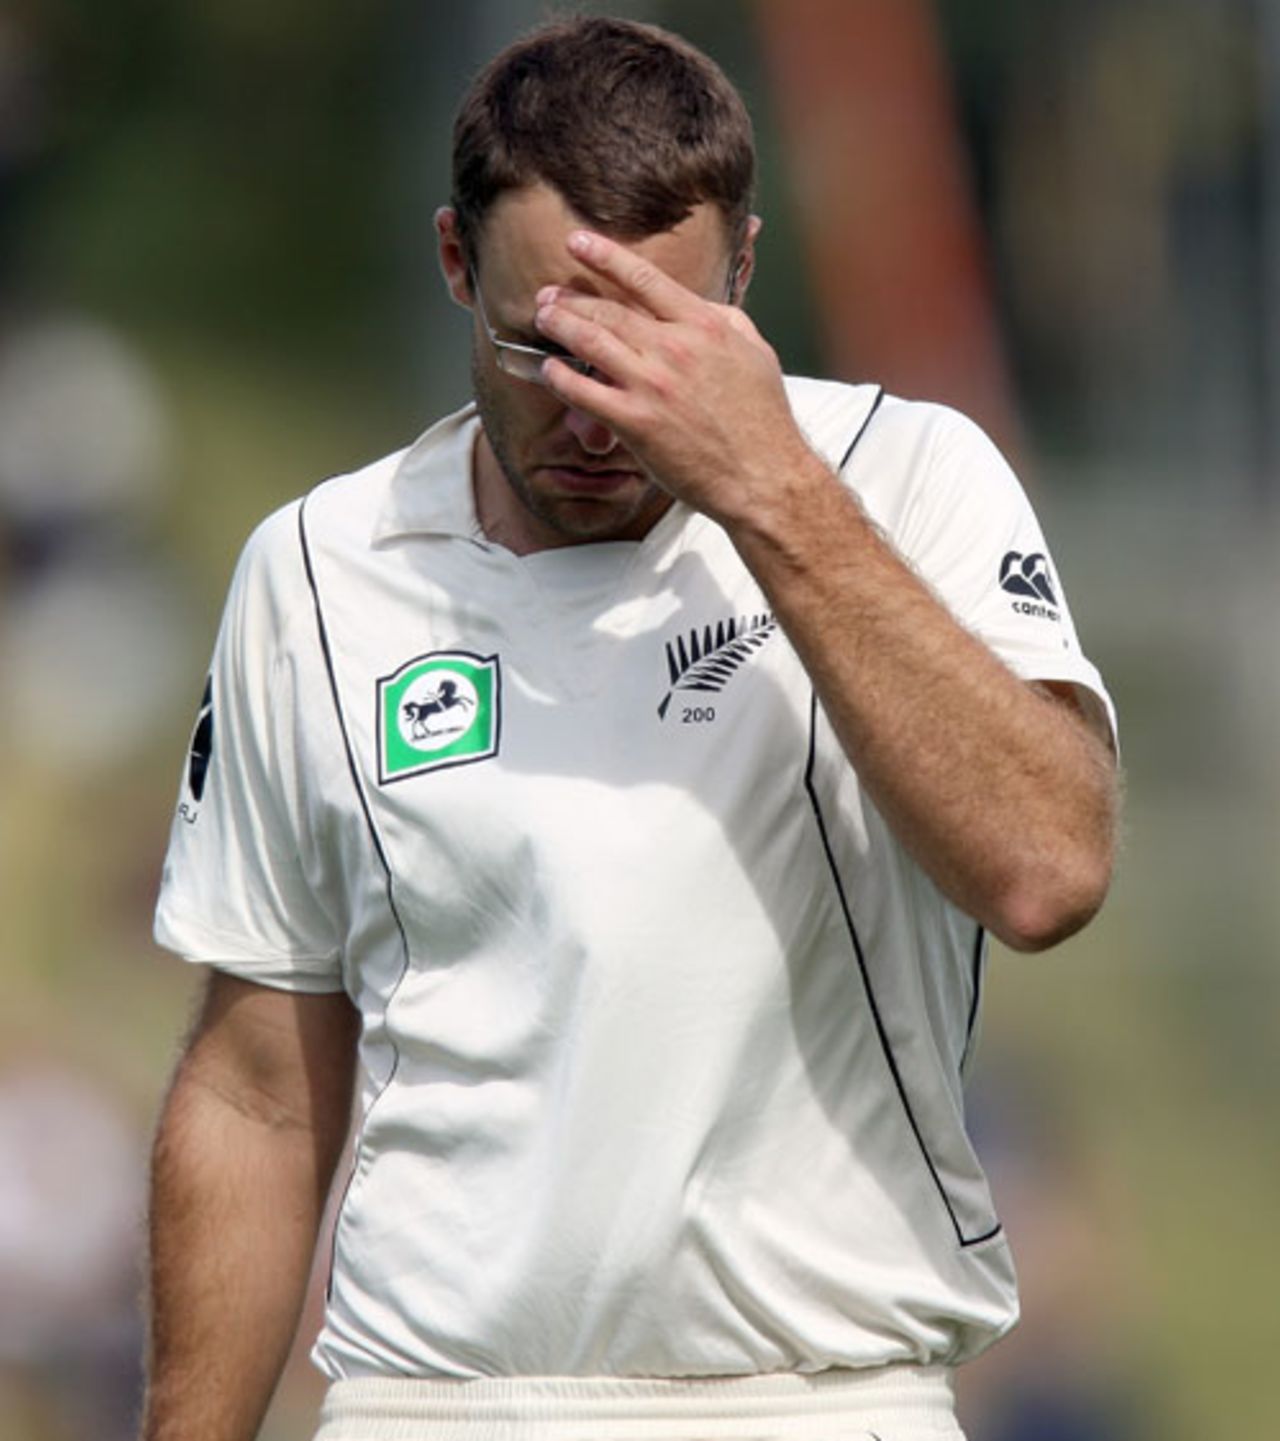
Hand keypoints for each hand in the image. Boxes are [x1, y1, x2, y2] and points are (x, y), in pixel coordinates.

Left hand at [534, 230, 821, 527]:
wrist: (763, 475)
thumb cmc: (763, 419)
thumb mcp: (756, 353)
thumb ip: (726, 321)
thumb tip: (702, 304)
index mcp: (704, 325)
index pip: (644, 279)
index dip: (605, 256)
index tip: (578, 241)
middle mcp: (674, 348)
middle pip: (608, 309)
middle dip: (571, 298)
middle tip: (548, 294)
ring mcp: (652, 385)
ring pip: (591, 342)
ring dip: (560, 326)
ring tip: (543, 318)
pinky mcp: (636, 422)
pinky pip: (584, 393)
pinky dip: (559, 378)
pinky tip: (547, 370)